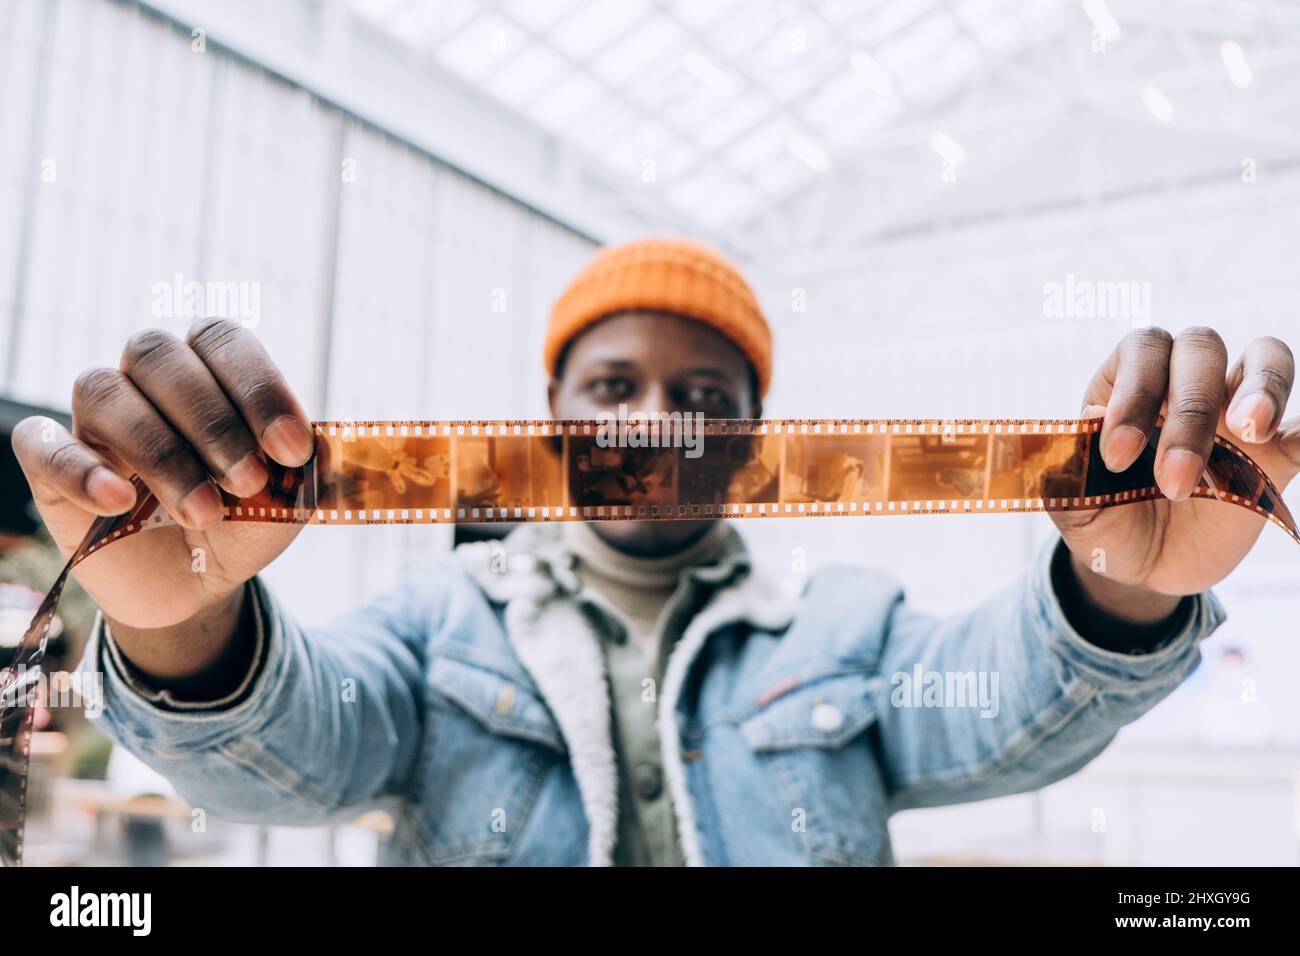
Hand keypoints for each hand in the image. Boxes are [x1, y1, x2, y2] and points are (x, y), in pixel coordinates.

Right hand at [12, 320, 314, 629]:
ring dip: (163, 452)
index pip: (222, 340)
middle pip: (158, 355)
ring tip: (206, 511)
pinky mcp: (52, 467)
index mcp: (209, 370)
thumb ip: (305, 467)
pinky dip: (82, 468)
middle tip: (249, 482)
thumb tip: (318, 444)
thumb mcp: (290, 498)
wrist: (199, 585)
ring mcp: (95, 420)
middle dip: (212, 422)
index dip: (258, 387)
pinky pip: (43, 446)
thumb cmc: (245, 521)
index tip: (291, 449)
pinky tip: (120, 500)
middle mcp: (146, 380)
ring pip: (105, 392)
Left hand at [1050, 327, 1298, 606]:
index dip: (1133, 393)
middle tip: (1174, 480)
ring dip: (1263, 389)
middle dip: (1189, 411)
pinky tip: (1294, 446)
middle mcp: (1183, 382)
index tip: (1118, 456)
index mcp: (1126, 382)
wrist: (1142, 569)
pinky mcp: (1276, 455)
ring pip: (1266, 358)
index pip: (1141, 352)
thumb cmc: (1103, 519)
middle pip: (1201, 349)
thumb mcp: (1074, 503)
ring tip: (1252, 431)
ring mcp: (1235, 412)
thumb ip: (1072, 464)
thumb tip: (1092, 417)